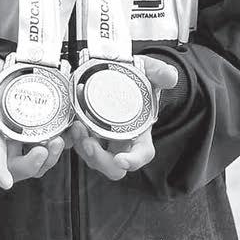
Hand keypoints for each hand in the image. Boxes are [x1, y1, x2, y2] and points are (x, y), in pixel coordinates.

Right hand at [0, 56, 67, 190]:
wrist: (6, 71)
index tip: (4, 182)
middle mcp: (9, 139)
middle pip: (17, 166)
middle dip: (31, 165)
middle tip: (43, 151)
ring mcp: (26, 138)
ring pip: (37, 162)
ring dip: (50, 158)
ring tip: (60, 140)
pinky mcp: (42, 133)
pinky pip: (53, 148)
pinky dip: (64, 144)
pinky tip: (71, 133)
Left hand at [70, 55, 178, 180]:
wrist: (120, 76)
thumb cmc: (137, 81)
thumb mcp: (150, 73)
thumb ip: (160, 73)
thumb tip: (169, 76)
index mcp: (140, 135)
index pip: (141, 155)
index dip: (133, 161)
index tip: (122, 160)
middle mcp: (122, 143)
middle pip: (112, 166)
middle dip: (98, 158)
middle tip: (89, 141)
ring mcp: (103, 141)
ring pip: (92, 157)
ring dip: (82, 147)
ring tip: (76, 126)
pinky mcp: (87, 134)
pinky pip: (78, 144)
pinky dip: (72, 138)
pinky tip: (70, 122)